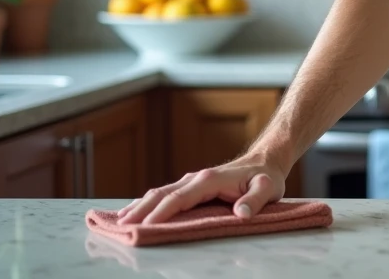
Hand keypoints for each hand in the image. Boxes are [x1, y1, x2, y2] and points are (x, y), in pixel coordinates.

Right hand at [116, 154, 285, 224]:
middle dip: (141, 210)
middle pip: (162, 194)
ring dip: (140, 206)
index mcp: (210, 180)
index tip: (145, 226)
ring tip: (120, 222)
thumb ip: (255, 200)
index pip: (180, 198)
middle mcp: (196, 178)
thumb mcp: (268, 188)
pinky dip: (148, 203)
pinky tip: (135, 211)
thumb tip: (241, 212)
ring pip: (160, 193)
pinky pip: (165, 194)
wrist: (265, 161)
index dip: (162, 212)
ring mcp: (192, 181)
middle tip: (122, 226)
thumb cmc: (266, 177)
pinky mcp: (191, 187)